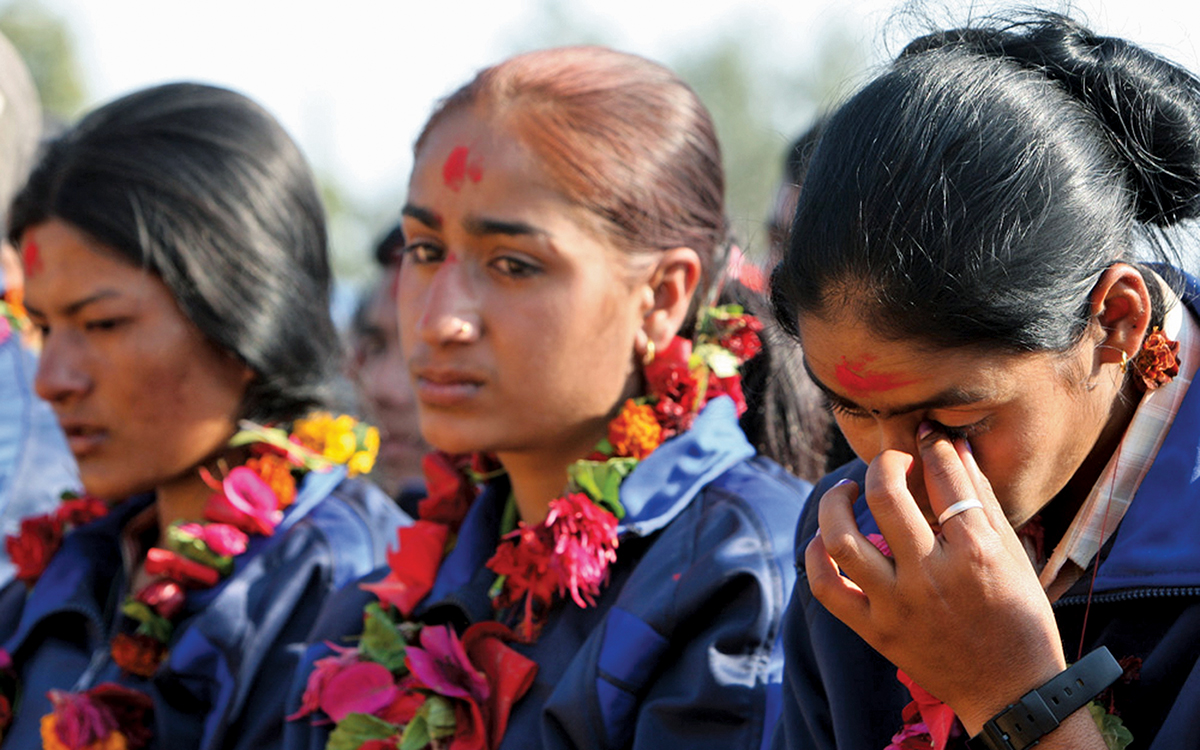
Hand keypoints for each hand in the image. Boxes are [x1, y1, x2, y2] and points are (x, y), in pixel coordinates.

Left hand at [806, 424, 1065, 733]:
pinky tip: (825, 538)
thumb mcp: (1012, 553)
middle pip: (886, 496)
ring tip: (846, 491)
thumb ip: (980, 498)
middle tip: (891, 463)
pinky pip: (825, 588)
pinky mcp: (875, 630)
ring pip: (840, 539)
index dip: (933, 447)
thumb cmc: (1019, 616)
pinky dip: (815, 556)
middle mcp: (931, 576)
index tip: (927, 438)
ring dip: (835, 503)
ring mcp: (897, 605)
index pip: (944, 477)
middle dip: (884, 463)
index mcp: (975, 552)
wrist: (1011, 690)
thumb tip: (953, 446)